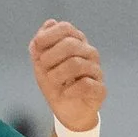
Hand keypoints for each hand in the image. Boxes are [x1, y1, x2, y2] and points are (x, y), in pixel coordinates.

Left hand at [29, 19, 103, 134]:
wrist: (66, 112)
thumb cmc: (56, 85)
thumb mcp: (41, 64)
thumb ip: (40, 45)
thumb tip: (49, 23)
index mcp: (76, 42)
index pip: (65, 28)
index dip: (48, 37)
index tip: (37, 50)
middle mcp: (89, 53)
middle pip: (69, 45)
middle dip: (50, 58)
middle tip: (44, 70)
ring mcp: (96, 70)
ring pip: (75, 64)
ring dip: (56, 76)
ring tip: (54, 84)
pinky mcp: (100, 89)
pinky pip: (85, 84)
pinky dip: (69, 91)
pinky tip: (66, 93)